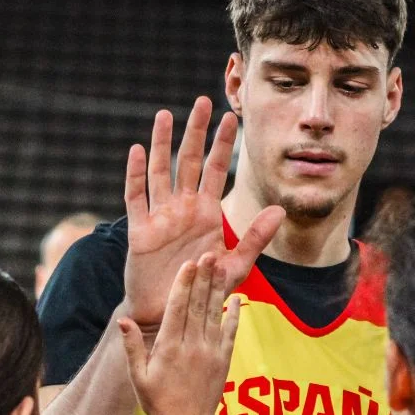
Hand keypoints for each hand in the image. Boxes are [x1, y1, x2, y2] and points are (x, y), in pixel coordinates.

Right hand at [120, 253, 239, 414]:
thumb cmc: (157, 402)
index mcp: (169, 347)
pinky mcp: (224, 360)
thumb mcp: (137, 376)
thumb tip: (124, 320)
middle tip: (208, 254)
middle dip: (203, 278)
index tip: (188, 265)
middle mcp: (192, 346)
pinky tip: (237, 296)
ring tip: (221, 266)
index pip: (177, 309)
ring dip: (218, 288)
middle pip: (198, 305)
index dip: (183, 285)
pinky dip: (235, 314)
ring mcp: (210, 352)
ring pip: (215, 314)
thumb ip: (132, 346)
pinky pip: (231, 332)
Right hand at [122, 96, 283, 327]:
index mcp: (207, 213)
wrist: (170, 313)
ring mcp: (160, 217)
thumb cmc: (202, 290)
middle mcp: (183, 208)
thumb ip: (256, 238)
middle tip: (202, 101)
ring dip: (161, 144)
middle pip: (189, 161)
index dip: (223, 144)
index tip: (232, 118)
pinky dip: (135, 174)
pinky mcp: (140, 231)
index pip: (217, 170)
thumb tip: (279, 209)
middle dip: (196, 132)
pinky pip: (136, 197)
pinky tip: (136, 150)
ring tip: (164, 115)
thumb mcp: (235, 266)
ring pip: (160, 172)